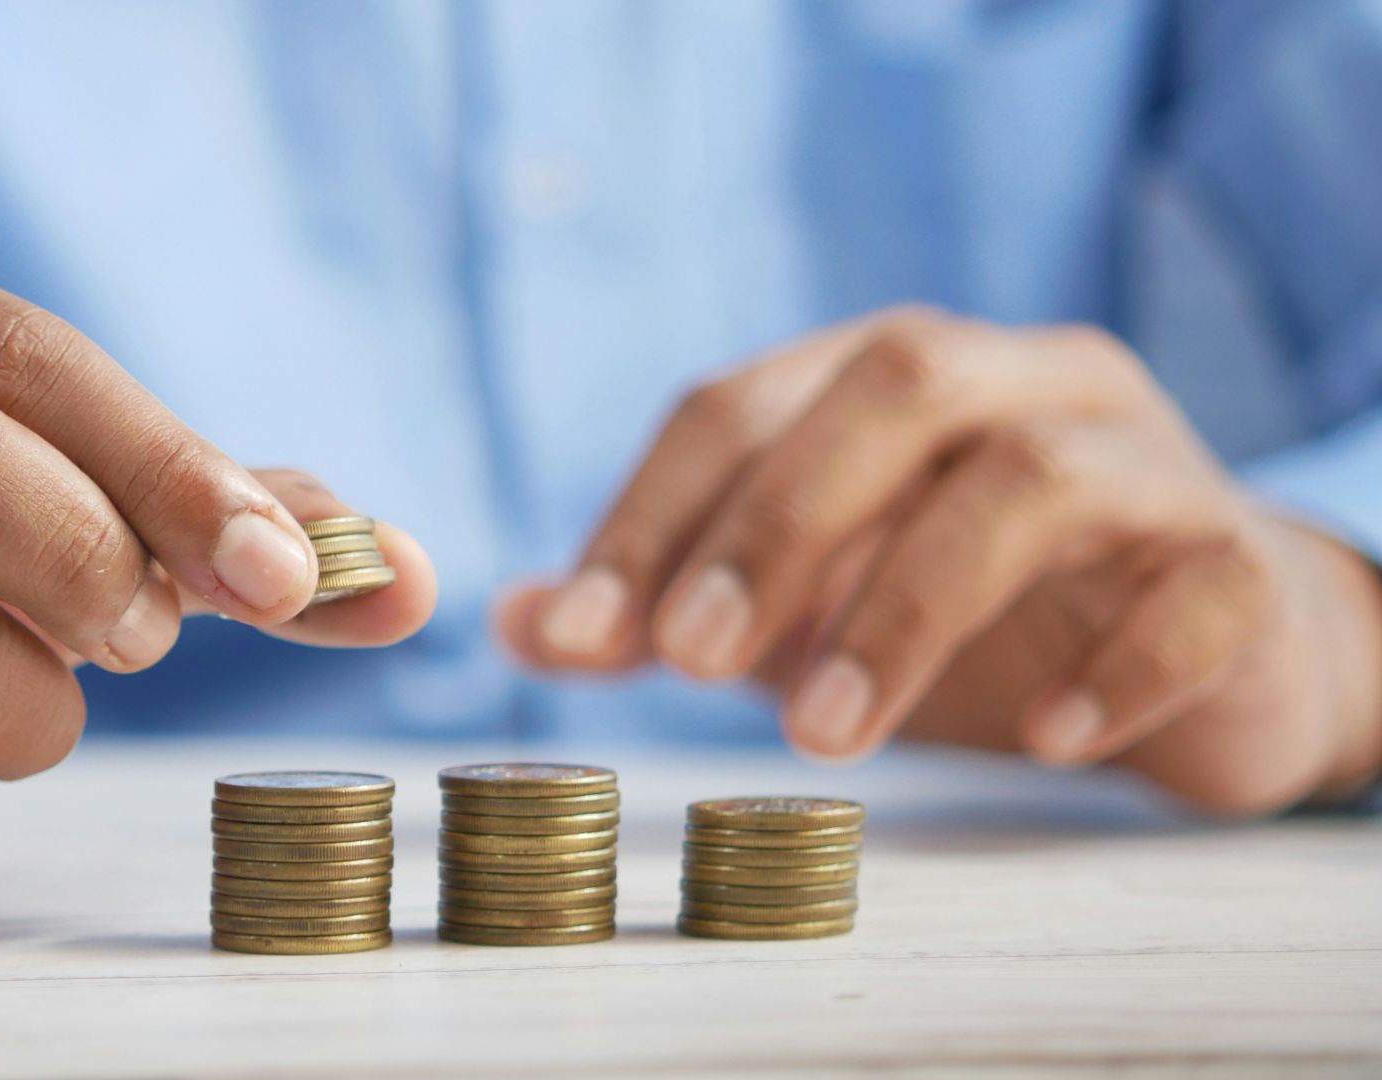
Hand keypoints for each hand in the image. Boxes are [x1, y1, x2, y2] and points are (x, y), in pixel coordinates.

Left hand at [498, 308, 1381, 813]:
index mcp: (889, 377)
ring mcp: (1143, 462)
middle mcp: (1018, 383)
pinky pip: (1195, 588)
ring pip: (1031, 479)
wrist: (1210, 648)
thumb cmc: (976, 613)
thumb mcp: (804, 606)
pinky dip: (1114, 666)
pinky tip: (1043, 741)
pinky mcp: (1241, 563)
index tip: (579, 635)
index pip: (741, 401)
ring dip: (907, 607)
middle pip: (893, 386)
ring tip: (825, 738)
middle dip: (775, 523)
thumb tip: (516, 625)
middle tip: (690, 662)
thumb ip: (669, 605)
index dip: (649, 513)